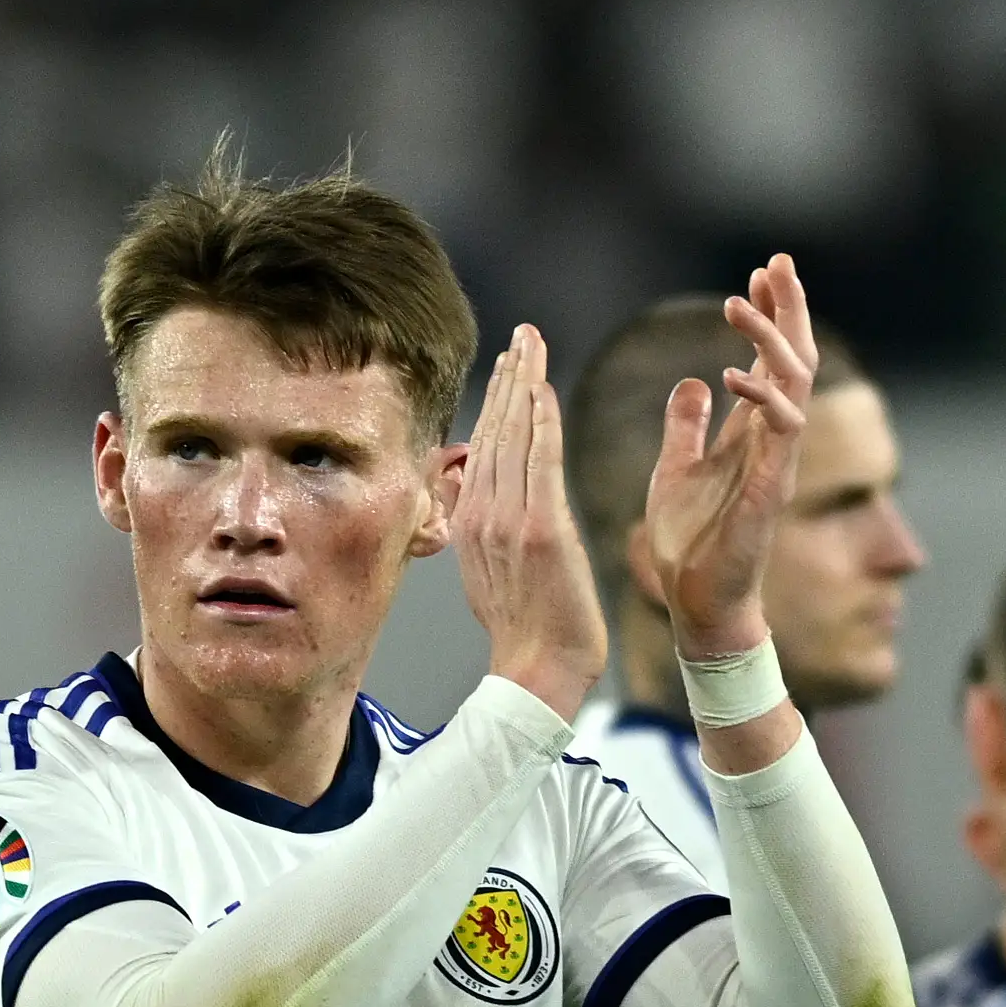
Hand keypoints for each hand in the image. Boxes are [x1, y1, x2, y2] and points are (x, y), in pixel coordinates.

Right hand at [449, 323, 608, 717]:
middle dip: (509, 378)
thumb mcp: (484, 573)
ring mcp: (509, 521)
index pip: (483, 447)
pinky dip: (541, 421)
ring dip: (524, 385)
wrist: (538, 671)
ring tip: (531, 345)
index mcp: (470, 524)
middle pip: (495, 432)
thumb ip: (475, 525)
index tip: (507, 363)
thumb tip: (463, 486)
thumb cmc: (523, 631)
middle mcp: (483, 515)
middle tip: (522, 335)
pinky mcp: (541, 529)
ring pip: (515, 437)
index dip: (495, 400)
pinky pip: (540, 462)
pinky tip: (542, 388)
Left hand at [638, 254, 817, 660]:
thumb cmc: (690, 543)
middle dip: (788, 309)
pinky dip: (762, 399)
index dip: (770, 315)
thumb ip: (686, 427)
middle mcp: (771, 442)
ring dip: (770, 340)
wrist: (697, 604)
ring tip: (740, 304)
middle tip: (777, 262)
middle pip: (794, 359)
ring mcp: (776, 463)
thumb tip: (691, 382)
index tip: (761, 271)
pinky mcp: (770, 489)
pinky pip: (779, 433)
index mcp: (751, 433)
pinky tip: (734, 373)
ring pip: (792, 385)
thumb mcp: (676, 468)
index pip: (769, 360)